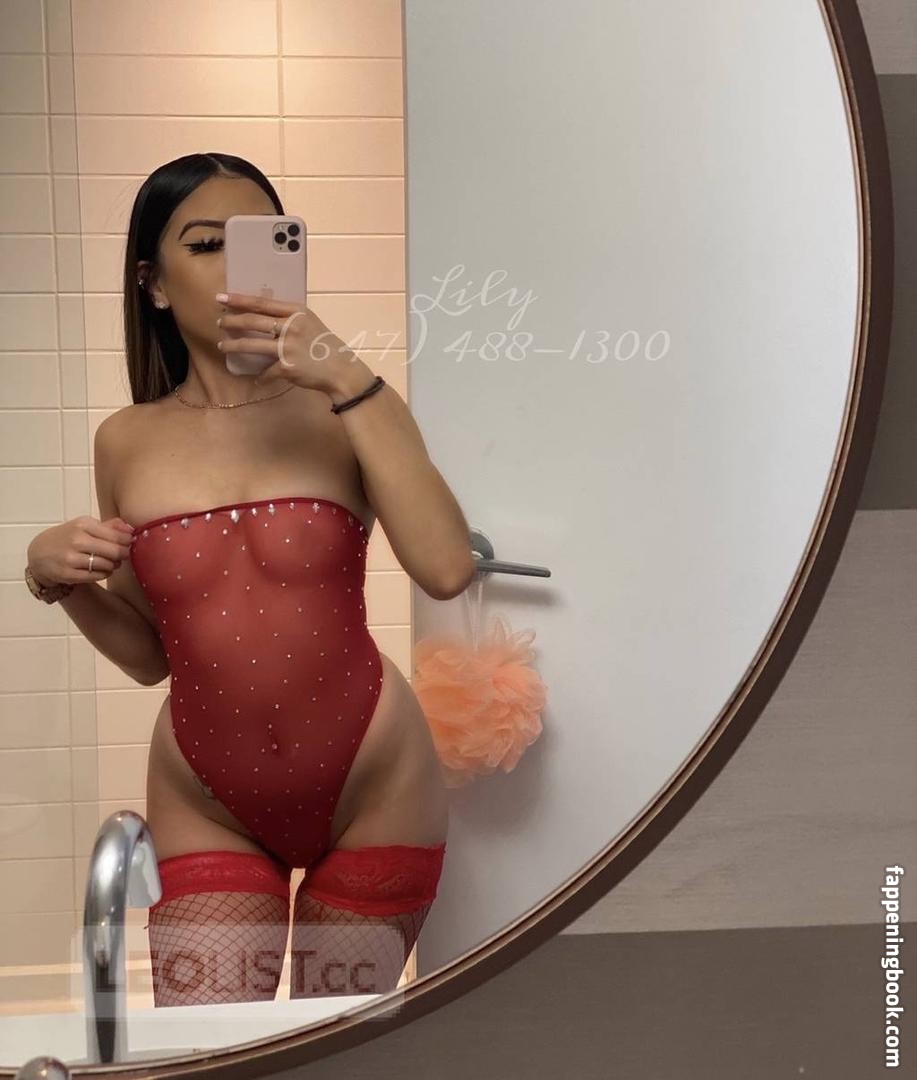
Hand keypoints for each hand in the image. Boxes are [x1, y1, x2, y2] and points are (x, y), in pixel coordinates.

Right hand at [27, 516, 133, 586]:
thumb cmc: (67, 537)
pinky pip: (97, 576)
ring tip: (111, 563)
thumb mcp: (84, 526)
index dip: (127, 541)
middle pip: (114, 551)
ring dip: (114, 565)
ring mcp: (71, 558)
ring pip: (107, 565)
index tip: (130, 543)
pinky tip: (102, 570)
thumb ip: (109, 526)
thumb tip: (131, 529)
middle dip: (123, 554)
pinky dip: (104, 574)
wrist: (39, 554)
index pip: (116, 535)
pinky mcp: (68, 574)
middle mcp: (76, 540)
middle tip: (123, 555)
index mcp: (83, 525)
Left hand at [216, 292, 355, 394]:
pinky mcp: (287, 367)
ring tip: (222, 345)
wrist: (341, 370)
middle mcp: (291, 327)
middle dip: (232, 321)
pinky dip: (261, 377)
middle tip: (220, 322)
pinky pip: (267, 372)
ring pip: (252, 345)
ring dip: (234, 345)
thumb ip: (290, 319)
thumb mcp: (310, 324)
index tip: (222, 298)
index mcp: (297, 312)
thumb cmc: (326, 346)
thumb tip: (264, 318)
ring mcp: (288, 347)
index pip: (262, 303)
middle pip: (253, 321)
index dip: (239, 300)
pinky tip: (256, 379)